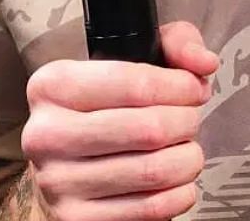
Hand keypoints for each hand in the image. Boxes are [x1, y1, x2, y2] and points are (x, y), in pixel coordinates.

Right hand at [19, 21, 217, 220]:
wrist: (62, 171)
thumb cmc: (102, 112)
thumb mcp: (129, 62)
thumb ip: (173, 45)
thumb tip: (203, 62)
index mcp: (51, 85)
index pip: (133, 82)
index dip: (179, 86)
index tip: (194, 89)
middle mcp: (46, 133)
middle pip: (148, 128)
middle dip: (186, 123)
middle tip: (190, 121)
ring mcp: (58, 181)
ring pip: (155, 170)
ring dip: (188, 159)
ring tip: (187, 150)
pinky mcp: (76, 218)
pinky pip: (151, 208)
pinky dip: (180, 193)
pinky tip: (176, 181)